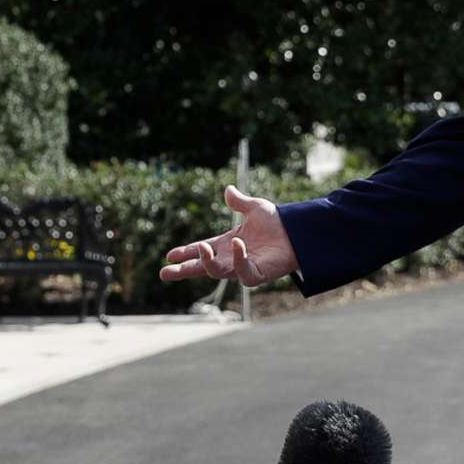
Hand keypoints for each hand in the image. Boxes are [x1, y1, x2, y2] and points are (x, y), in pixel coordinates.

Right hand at [159, 185, 299, 286]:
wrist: (298, 231)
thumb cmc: (277, 223)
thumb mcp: (255, 208)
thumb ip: (239, 202)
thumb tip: (228, 189)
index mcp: (227, 244)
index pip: (201, 250)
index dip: (186, 253)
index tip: (169, 256)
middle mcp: (231, 258)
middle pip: (202, 267)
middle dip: (184, 271)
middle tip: (165, 273)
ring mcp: (243, 268)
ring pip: (217, 272)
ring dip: (207, 262)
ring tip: (202, 248)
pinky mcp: (257, 274)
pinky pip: (243, 272)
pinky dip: (239, 260)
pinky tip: (238, 244)